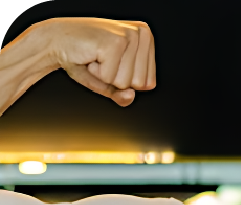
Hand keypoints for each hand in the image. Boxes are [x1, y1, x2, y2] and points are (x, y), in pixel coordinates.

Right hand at [42, 18, 156, 106]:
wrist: (54, 39)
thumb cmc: (84, 56)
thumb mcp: (109, 79)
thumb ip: (122, 93)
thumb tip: (130, 97)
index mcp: (146, 37)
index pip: (149, 83)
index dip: (125, 81)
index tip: (111, 63)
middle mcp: (141, 33)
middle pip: (139, 84)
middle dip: (115, 79)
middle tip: (101, 59)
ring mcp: (129, 36)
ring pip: (125, 83)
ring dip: (104, 76)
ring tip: (96, 57)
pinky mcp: (114, 43)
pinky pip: (110, 79)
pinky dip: (96, 73)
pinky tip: (89, 56)